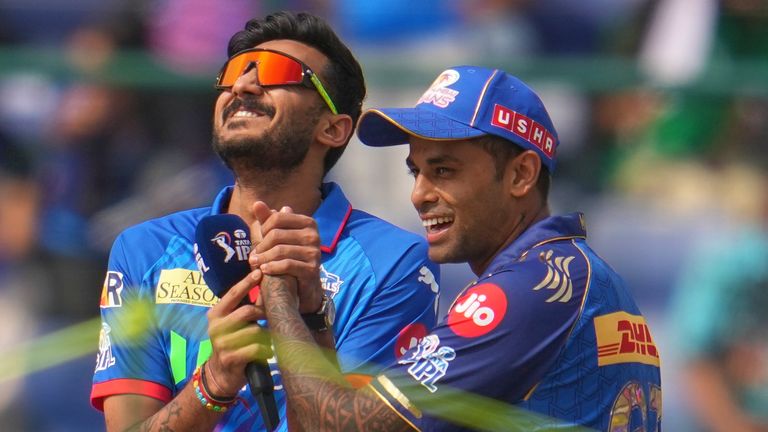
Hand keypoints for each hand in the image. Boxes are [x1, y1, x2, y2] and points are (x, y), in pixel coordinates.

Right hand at [205, 269, 272, 395]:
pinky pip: (256, 348)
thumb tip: (263, 286)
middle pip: (247, 311)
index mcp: (216, 314)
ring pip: (255, 330)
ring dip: (264, 336)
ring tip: (264, 341)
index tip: (259, 272)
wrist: (220, 374)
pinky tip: (264, 353)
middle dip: (262, 313)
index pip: (232, 294)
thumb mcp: (232, 324)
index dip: (246, 282)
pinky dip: (265, 350)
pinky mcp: (230, 358)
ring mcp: (222, 343)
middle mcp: (216, 326)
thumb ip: (243, 307)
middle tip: (268, 318)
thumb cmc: (232, 343)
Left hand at [249, 201, 322, 313]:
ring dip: (263, 259)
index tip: (258, 240)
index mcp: (307, 222)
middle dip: (261, 246)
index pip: (278, 217)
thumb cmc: (289, 258)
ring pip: (280, 250)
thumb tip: (257, 203)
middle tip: (253, 257)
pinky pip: (287, 264)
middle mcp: (313, 235)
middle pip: (277, 235)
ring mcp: (315, 252)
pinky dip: (272, 267)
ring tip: (255, 264)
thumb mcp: (278, 238)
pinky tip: (264, 271)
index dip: (263, 228)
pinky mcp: (312, 269)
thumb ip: (268, 221)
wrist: (304, 286)